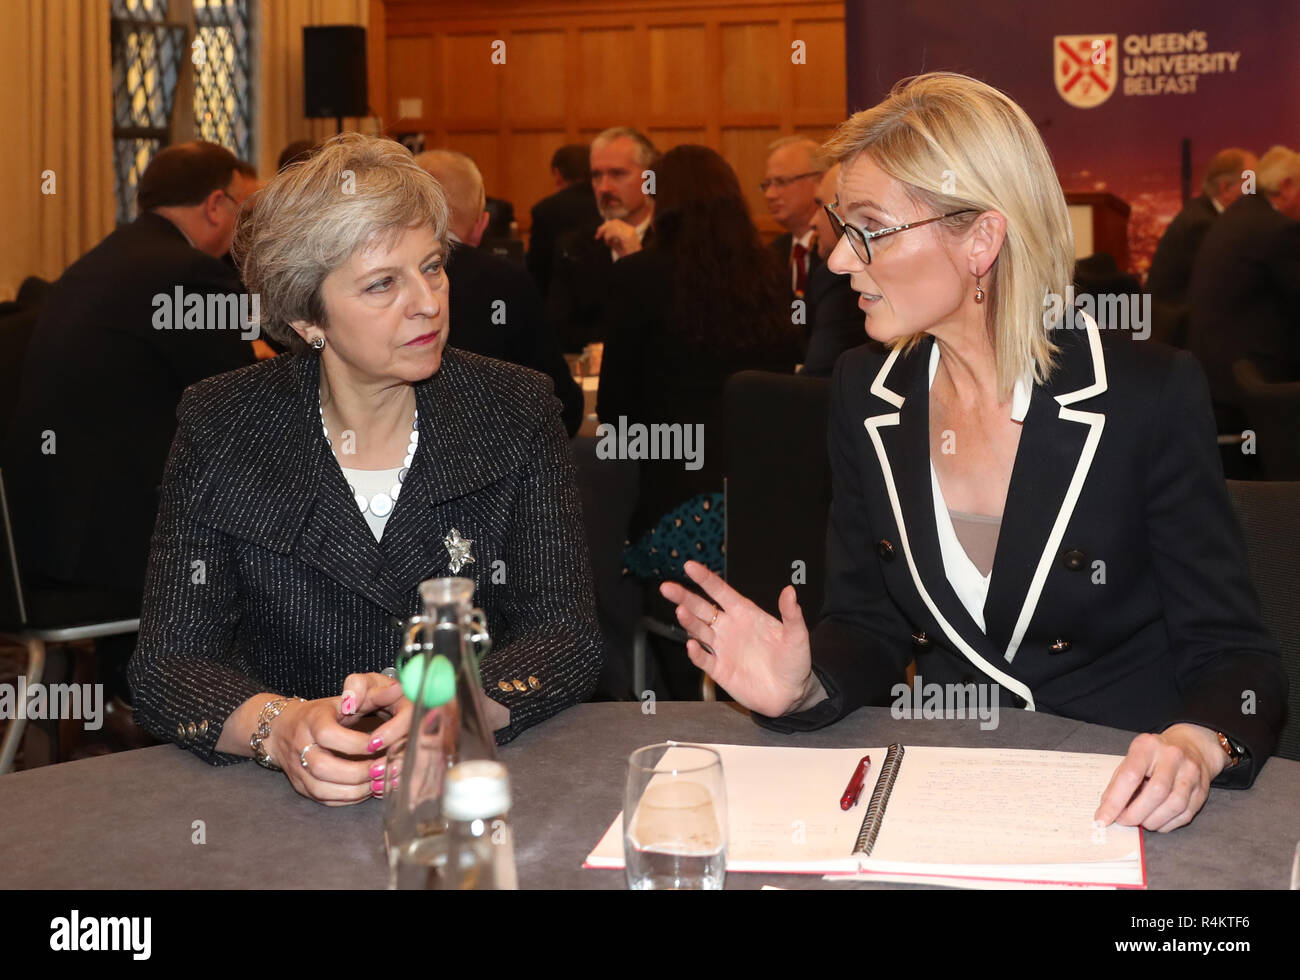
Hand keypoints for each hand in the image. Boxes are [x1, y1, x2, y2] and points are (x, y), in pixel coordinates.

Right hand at [271, 673, 410, 805]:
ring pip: (322, 789)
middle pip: (322, 767)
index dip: (354, 742)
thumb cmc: (320, 714)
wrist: (282, 730)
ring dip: (355, 790)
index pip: (328, 734)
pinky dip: (349, 798)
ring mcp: (298, 769)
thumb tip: (396, 689)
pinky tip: (368, 790)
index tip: (378, 744)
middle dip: (357, 772)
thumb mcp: (342, 700)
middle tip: (383, 769)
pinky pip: (325, 799)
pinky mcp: (301, 787)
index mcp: (311, 721)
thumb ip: (369, 696)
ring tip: (380, 782)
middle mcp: (300, 746)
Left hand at [594, 219, 642, 257]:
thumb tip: (603, 234)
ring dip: (606, 234)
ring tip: (606, 242)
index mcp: (629, 229)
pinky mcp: (627, 237)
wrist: (636, 261)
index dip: (605, 226)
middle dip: (603, 228)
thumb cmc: (628, 255)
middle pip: (614, 222)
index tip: (599, 233)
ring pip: (613, 226)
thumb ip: (612, 238)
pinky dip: (608, 237)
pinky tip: (609, 244)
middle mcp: (630, 229)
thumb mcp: (618, 245)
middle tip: (597, 236)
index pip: (616, 222)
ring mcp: (629, 232)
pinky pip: (614, 232)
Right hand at [659, 560, 815, 717]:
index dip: (705, 579)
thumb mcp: (797, 636)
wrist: (791, 694)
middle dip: (684, 597)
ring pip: (699, 631)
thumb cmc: (794, 662)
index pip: (720, 592)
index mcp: (745, 614)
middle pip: (701, 608)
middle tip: (667, 588)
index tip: (689, 566)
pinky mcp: (720, 670)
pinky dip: (696, 653)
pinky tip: (692, 645)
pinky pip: (703, 659)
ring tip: (680, 611)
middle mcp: (730, 628)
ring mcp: (723, 649)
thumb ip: (792, 615)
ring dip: (688, 621)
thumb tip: (790, 591)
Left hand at [1094, 724, 1227, 832]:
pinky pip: (1185, 814)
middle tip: (1123, 821)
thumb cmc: (1154, 756)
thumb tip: (1107, 810)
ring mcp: (1191, 773)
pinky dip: (1167, 824)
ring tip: (1140, 822)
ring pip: (1173, 805)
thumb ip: (1119, 782)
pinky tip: (1156, 822)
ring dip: (1152, 821)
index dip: (1115, 801)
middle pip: (1156, 792)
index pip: (1130, 775)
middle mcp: (1172, 756)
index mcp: (1148, 745)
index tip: (1103, 818)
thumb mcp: (1133, 758)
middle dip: (1136, 814)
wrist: (1191, 746)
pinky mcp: (1202, 790)